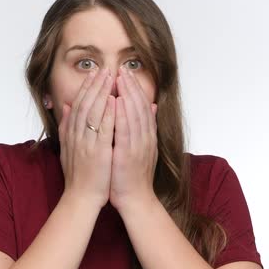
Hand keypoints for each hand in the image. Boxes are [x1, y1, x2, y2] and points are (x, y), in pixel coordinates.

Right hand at [58, 67, 115, 209]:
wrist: (81, 198)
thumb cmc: (78, 175)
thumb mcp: (68, 148)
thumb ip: (67, 127)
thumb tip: (66, 107)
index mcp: (71, 134)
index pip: (79, 105)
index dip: (87, 87)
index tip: (94, 73)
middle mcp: (77, 136)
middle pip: (85, 104)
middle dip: (94, 85)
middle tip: (103, 68)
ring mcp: (87, 143)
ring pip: (93, 113)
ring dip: (101, 93)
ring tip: (109, 77)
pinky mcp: (98, 152)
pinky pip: (103, 129)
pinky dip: (108, 114)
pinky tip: (113, 101)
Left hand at [109, 66, 157, 211]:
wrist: (135, 199)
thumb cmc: (130, 175)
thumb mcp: (139, 147)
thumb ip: (142, 127)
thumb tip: (149, 106)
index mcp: (146, 136)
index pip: (141, 107)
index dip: (135, 89)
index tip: (126, 73)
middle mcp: (145, 137)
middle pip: (140, 106)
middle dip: (131, 86)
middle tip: (123, 69)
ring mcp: (139, 145)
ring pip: (135, 114)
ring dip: (128, 94)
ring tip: (121, 78)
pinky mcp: (129, 154)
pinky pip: (127, 130)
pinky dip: (123, 114)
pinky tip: (118, 101)